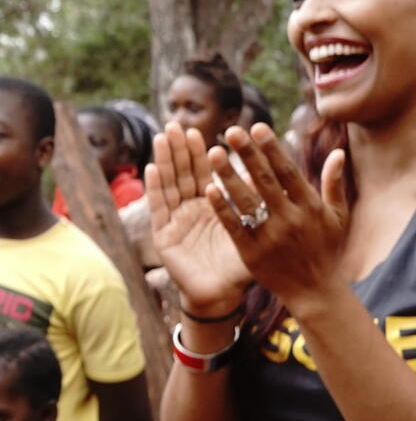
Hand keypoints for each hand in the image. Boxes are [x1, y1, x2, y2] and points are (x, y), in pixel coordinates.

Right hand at [146, 123, 251, 314]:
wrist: (222, 295)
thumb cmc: (239, 265)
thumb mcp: (253, 230)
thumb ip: (258, 205)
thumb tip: (266, 175)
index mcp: (211, 205)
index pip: (205, 173)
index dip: (201, 153)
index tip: (200, 131)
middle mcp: (190, 209)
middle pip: (183, 174)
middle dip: (178, 150)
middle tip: (176, 125)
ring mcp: (175, 220)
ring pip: (169, 184)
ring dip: (165, 160)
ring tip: (162, 137)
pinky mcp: (163, 235)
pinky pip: (159, 207)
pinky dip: (155, 187)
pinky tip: (153, 167)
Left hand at [204, 124, 348, 312]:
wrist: (313, 291)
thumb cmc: (323, 249)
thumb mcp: (336, 217)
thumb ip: (334, 184)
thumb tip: (338, 152)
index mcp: (310, 207)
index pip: (288, 171)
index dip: (271, 148)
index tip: (256, 126)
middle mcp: (291, 219)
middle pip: (265, 181)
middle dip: (247, 154)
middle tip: (229, 130)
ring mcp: (270, 237)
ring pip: (246, 201)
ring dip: (228, 176)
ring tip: (212, 153)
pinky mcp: (252, 253)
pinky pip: (234, 226)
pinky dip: (222, 208)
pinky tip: (208, 189)